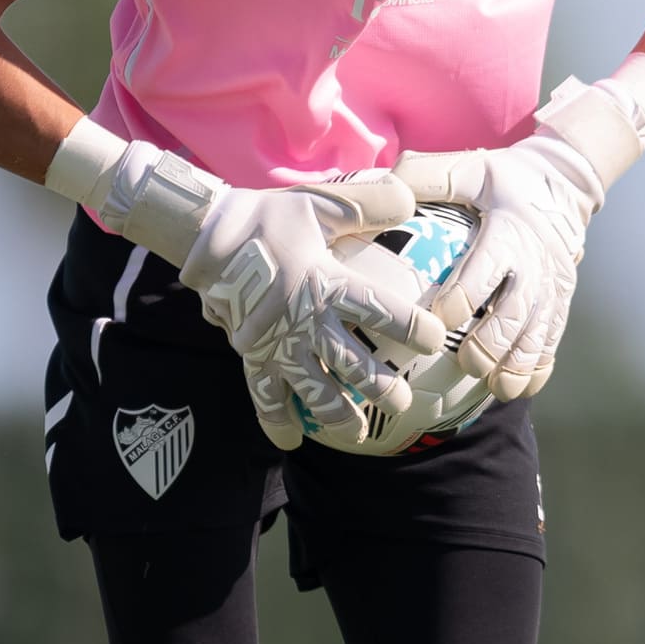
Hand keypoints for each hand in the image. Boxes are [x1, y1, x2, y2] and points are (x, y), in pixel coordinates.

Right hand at [88, 143, 443, 449]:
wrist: (209, 236)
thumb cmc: (270, 217)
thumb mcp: (320, 202)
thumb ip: (366, 202)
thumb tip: (410, 199)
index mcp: (325, 282)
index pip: (377, 308)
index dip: (408, 326)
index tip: (435, 340)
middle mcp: (304, 319)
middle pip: (350, 363)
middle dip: (380, 387)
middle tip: (402, 402)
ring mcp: (276, 342)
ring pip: (313, 389)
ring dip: (336, 415)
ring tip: (356, 434)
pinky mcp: (252, 354)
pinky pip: (264, 396)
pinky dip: (276, 422)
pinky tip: (290, 444)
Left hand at [394, 72, 644, 401]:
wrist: (563, 187)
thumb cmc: (502, 181)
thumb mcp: (469, 169)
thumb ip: (428, 176)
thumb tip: (386, 185)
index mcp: (509, 232)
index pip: (486, 269)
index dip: (462, 298)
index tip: (438, 320)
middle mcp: (534, 265)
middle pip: (517, 313)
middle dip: (493, 344)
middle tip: (469, 365)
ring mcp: (552, 288)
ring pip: (538, 335)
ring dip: (518, 364)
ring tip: (497, 388)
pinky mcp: (561, 303)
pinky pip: (552, 341)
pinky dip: (538, 368)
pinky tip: (519, 389)